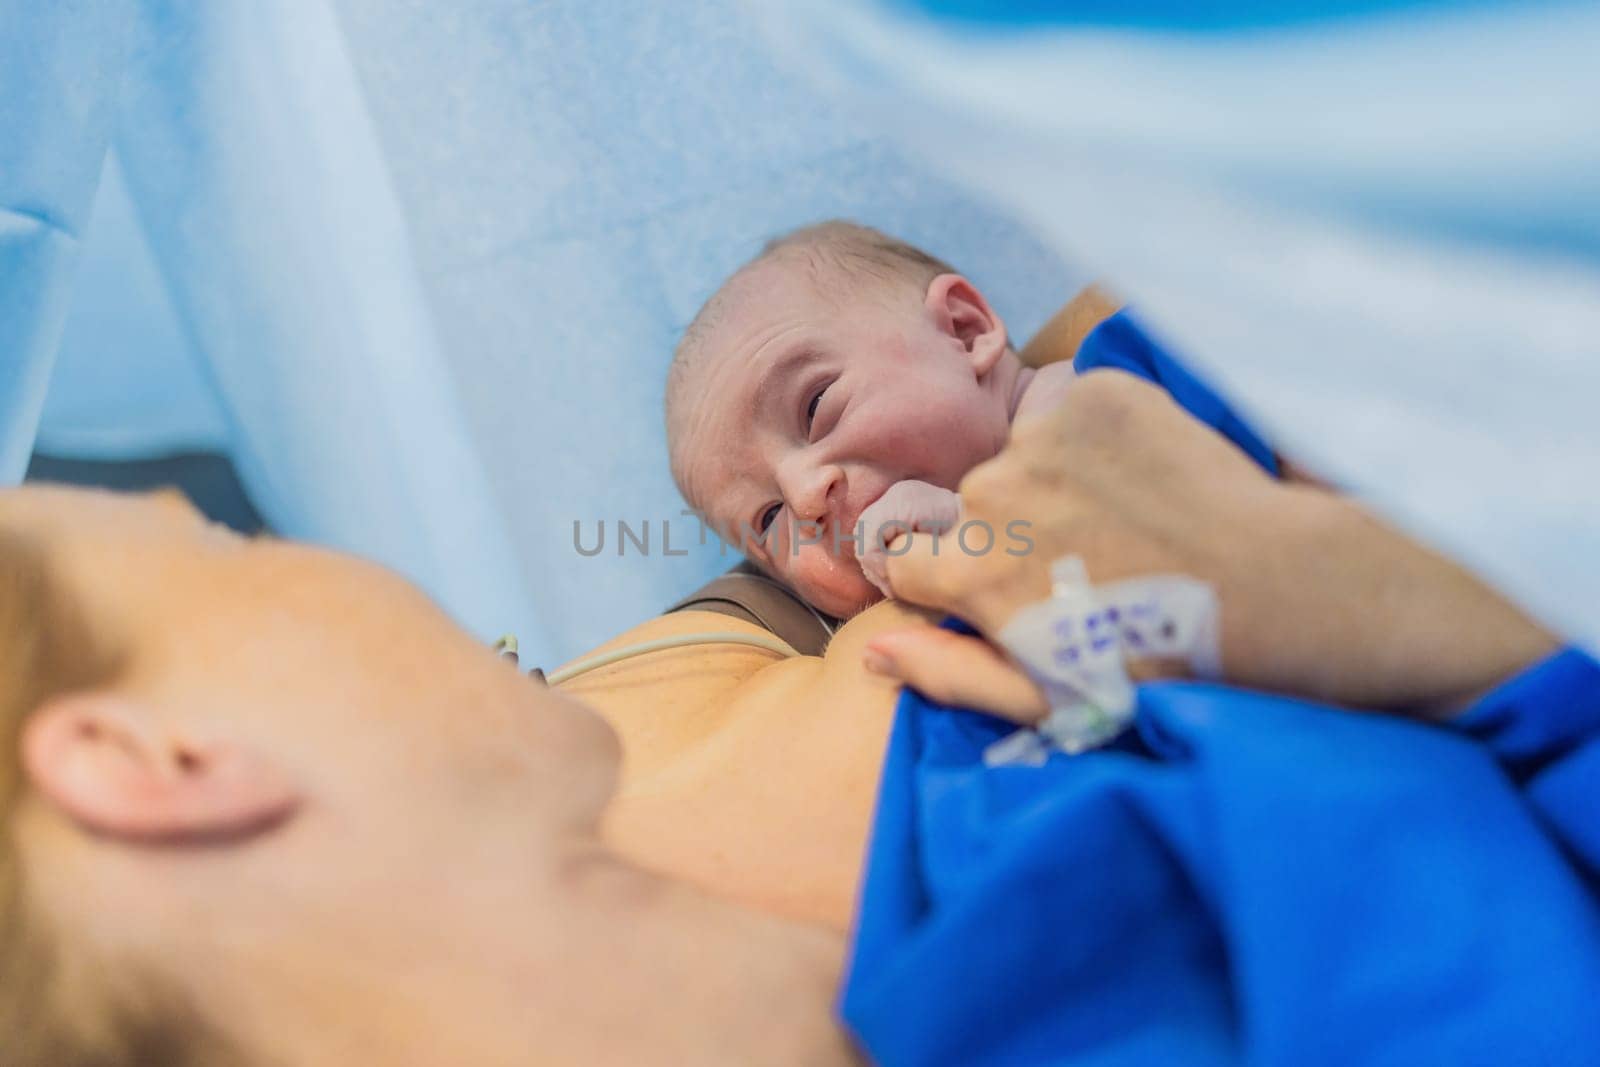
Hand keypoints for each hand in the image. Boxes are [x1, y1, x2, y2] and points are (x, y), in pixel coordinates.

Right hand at [867, 371, 1556, 717]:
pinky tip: (1148, 477)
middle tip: (1088, 559)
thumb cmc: (1166, 663)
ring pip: (1022, 453)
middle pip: (972, 504)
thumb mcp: (1053, 700)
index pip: (904, 555)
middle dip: (1011, 528)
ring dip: (1055, 478)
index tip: (1003, 585)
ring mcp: (1045, 437)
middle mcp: (994, 494)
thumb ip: (950, 672)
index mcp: (972, 570)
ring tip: (1126, 517)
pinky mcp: (1098, 394)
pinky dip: (1098, 436)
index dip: (944, 573)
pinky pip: (1069, 408)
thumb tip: (873, 647)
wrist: (1279, 589)